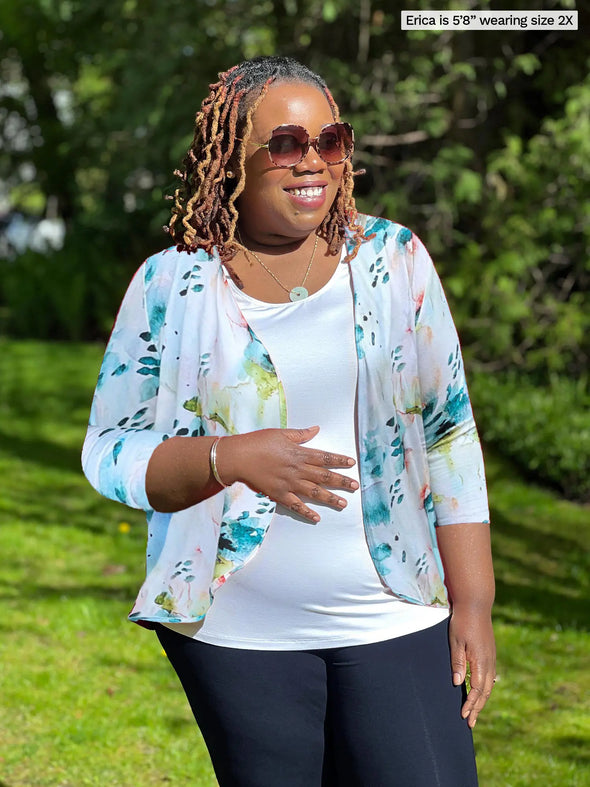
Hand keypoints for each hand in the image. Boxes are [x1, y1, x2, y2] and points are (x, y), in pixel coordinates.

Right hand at [217, 426, 357, 521]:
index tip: (352, 464)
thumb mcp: (281, 433)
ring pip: (314, 492)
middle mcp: (297, 469)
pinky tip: (317, 517)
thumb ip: (300, 434)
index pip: (324, 457)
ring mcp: (289, 483)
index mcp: (299, 453)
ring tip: (344, 503)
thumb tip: (316, 429)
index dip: (339, 460)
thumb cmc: (258, 442)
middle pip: (324, 476)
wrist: (238, 457)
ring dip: (330, 498)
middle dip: (341, 481)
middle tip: (355, 486)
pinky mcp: (279, 494)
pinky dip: (306, 512)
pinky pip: (296, 505)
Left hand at [448, 605, 495, 727]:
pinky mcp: (490, 652)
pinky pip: (490, 675)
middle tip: (471, 723)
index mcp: (480, 661)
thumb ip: (458, 663)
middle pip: (485, 691)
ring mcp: (491, 657)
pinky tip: (483, 691)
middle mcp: (489, 662)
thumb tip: (458, 684)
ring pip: (489, 684)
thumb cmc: (462, 622)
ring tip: (475, 711)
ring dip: (482, 699)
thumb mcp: (456, 642)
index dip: (471, 704)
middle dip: (477, 708)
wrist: (475, 604)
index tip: (464, 716)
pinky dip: (486, 687)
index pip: (477, 690)